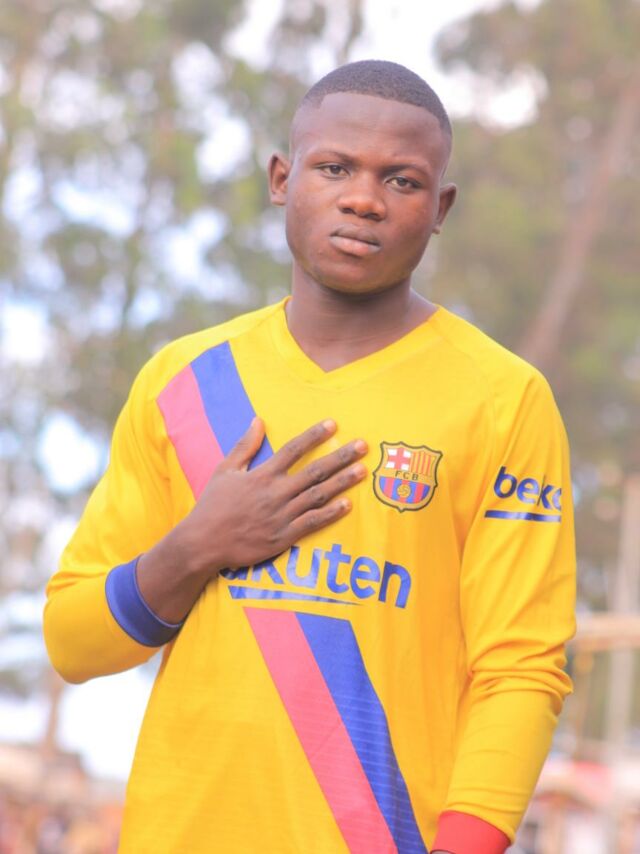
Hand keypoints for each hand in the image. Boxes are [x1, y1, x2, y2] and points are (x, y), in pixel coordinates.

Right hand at [176, 417, 366, 575]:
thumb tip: (258, 420)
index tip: (333, 424)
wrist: (203, 542)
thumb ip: (245, 446)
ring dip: (342, 482)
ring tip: (362, 470)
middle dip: (340, 457)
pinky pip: (311, 523)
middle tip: (362, 446)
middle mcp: (275, 492)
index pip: (293, 449)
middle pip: (314, 471)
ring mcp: (281, 515)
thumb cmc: (213, 505)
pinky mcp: (283, 537)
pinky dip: (330, 514)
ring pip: (318, 495)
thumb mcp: (225, 470)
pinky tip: (347, 504)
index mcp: (262, 474)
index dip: (314, 436)